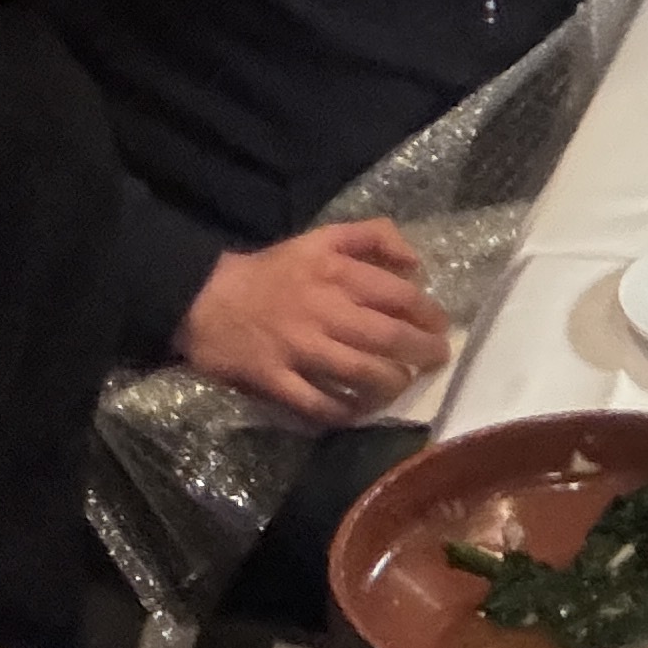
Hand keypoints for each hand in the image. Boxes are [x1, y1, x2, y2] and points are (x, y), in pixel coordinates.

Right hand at [177, 219, 453, 423]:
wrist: (207, 298)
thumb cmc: (274, 271)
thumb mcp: (323, 237)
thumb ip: (372, 237)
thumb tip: (416, 262)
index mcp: (336, 273)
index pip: (397, 295)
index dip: (427, 313)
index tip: (440, 325)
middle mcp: (323, 311)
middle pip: (386, 337)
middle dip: (420, 352)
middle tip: (436, 359)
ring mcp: (299, 349)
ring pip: (359, 373)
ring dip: (391, 383)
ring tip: (403, 384)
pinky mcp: (276, 380)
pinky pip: (319, 403)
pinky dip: (345, 410)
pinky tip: (360, 410)